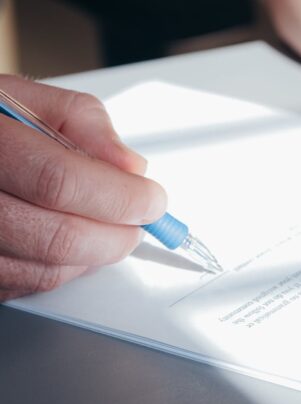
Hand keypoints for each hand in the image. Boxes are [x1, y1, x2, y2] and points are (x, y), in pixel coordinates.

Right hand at [0, 75, 165, 299]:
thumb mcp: (23, 97)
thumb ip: (83, 123)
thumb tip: (131, 166)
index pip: (60, 182)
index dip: (119, 197)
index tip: (152, 199)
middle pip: (57, 236)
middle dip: (117, 235)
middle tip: (141, 221)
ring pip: (45, 269)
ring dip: (96, 255)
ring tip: (112, 229)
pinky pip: (27, 284)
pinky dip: (66, 269)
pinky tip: (76, 243)